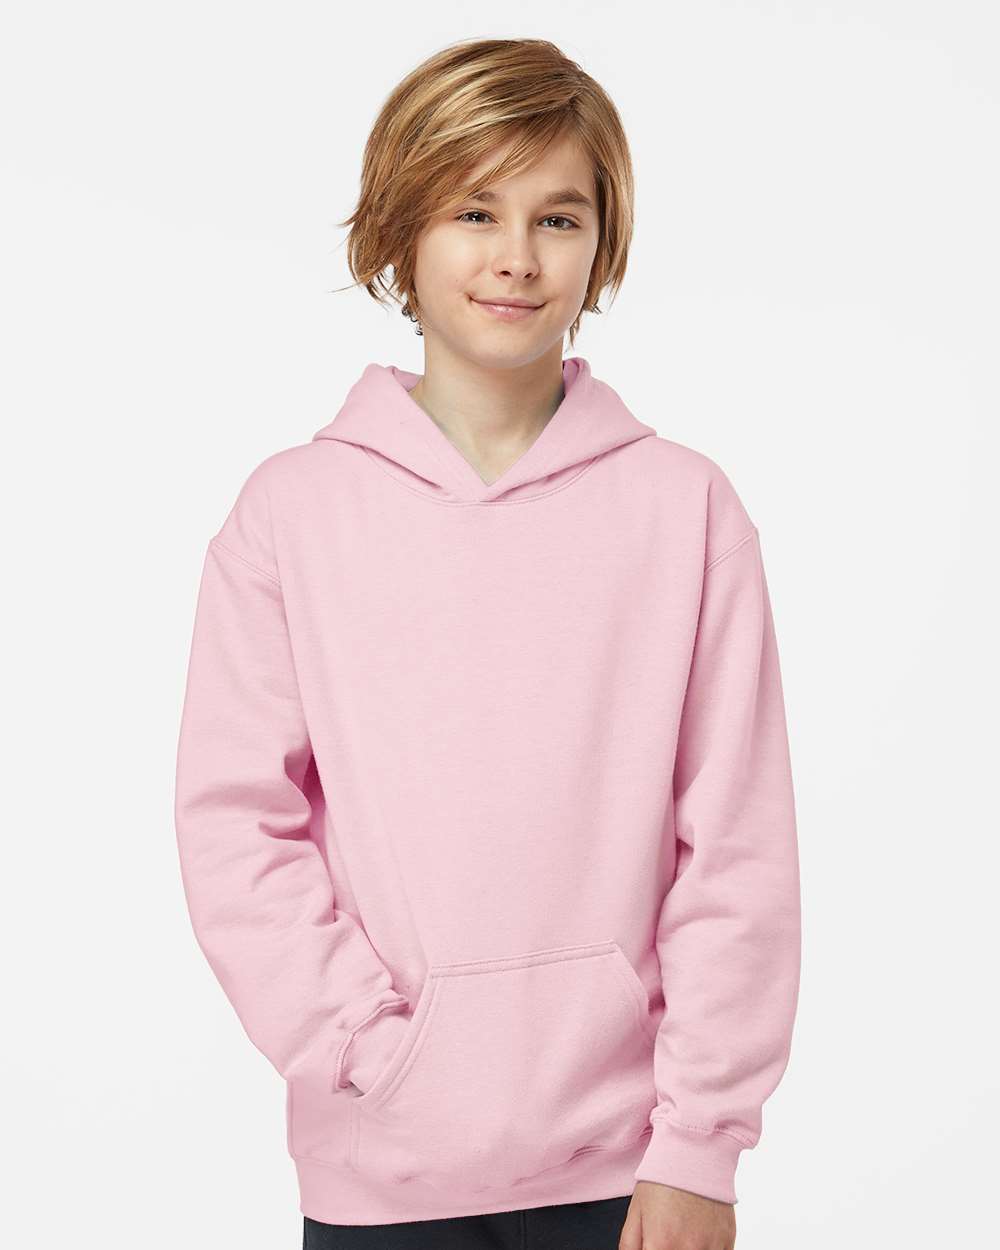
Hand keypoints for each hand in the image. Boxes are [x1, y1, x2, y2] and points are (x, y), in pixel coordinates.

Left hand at [619, 1180, 736, 1248]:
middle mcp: (687, 1249)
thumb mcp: (635, 1211)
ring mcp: (710, 1246)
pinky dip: (707, 1249)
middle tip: (668, 1236)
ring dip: (689, 1249)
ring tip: (683, 1233)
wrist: (693, 1151)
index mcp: (660, 1245)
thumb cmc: (663, 1179)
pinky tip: (699, 1234)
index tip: (654, 1245)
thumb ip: (629, 1245)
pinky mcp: (728, 1240)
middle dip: (669, 1249)